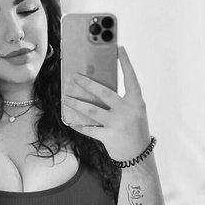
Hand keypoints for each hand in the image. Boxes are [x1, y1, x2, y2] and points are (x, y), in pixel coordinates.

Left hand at [63, 46, 150, 160]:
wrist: (139, 155)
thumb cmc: (135, 130)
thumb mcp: (134, 112)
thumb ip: (121, 101)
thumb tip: (98, 89)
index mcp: (136, 102)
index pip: (131, 78)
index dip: (126, 63)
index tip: (120, 49)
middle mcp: (127, 111)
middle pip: (103, 93)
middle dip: (86, 83)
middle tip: (74, 77)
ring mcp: (117, 124)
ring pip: (91, 110)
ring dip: (76, 104)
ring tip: (65, 98)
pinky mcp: (108, 136)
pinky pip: (89, 128)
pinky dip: (78, 125)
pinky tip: (70, 121)